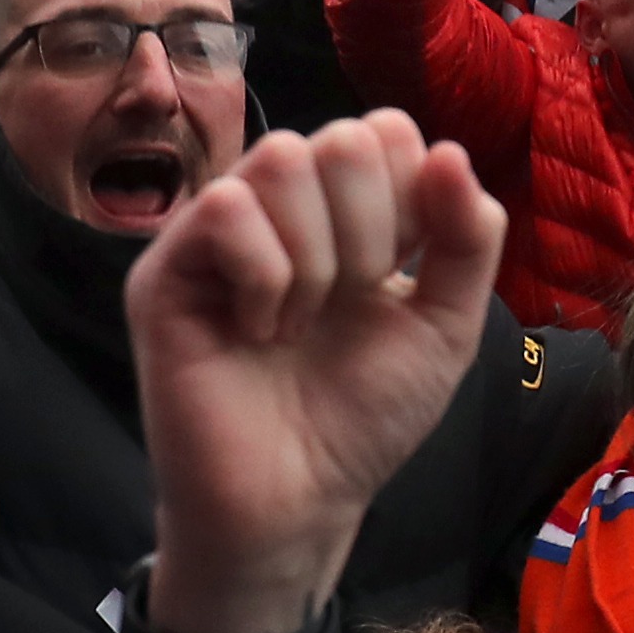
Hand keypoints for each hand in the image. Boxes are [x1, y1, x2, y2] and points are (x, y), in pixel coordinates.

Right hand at [125, 113, 510, 632]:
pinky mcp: (167, 270)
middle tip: (355, 302)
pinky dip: (265, 276)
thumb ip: (467, 238)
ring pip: (281, 158)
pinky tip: (260, 331)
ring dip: (319, 255)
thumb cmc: (363, 418)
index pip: (385, 131)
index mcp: (346, 213)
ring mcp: (218, 234)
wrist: (300, 501)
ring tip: (303, 324)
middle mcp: (280, 210)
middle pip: (341, 137)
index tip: (403, 275)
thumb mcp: (444, 326)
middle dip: (373, 227)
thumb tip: (449, 151)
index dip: (413, 197)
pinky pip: (227, 208)